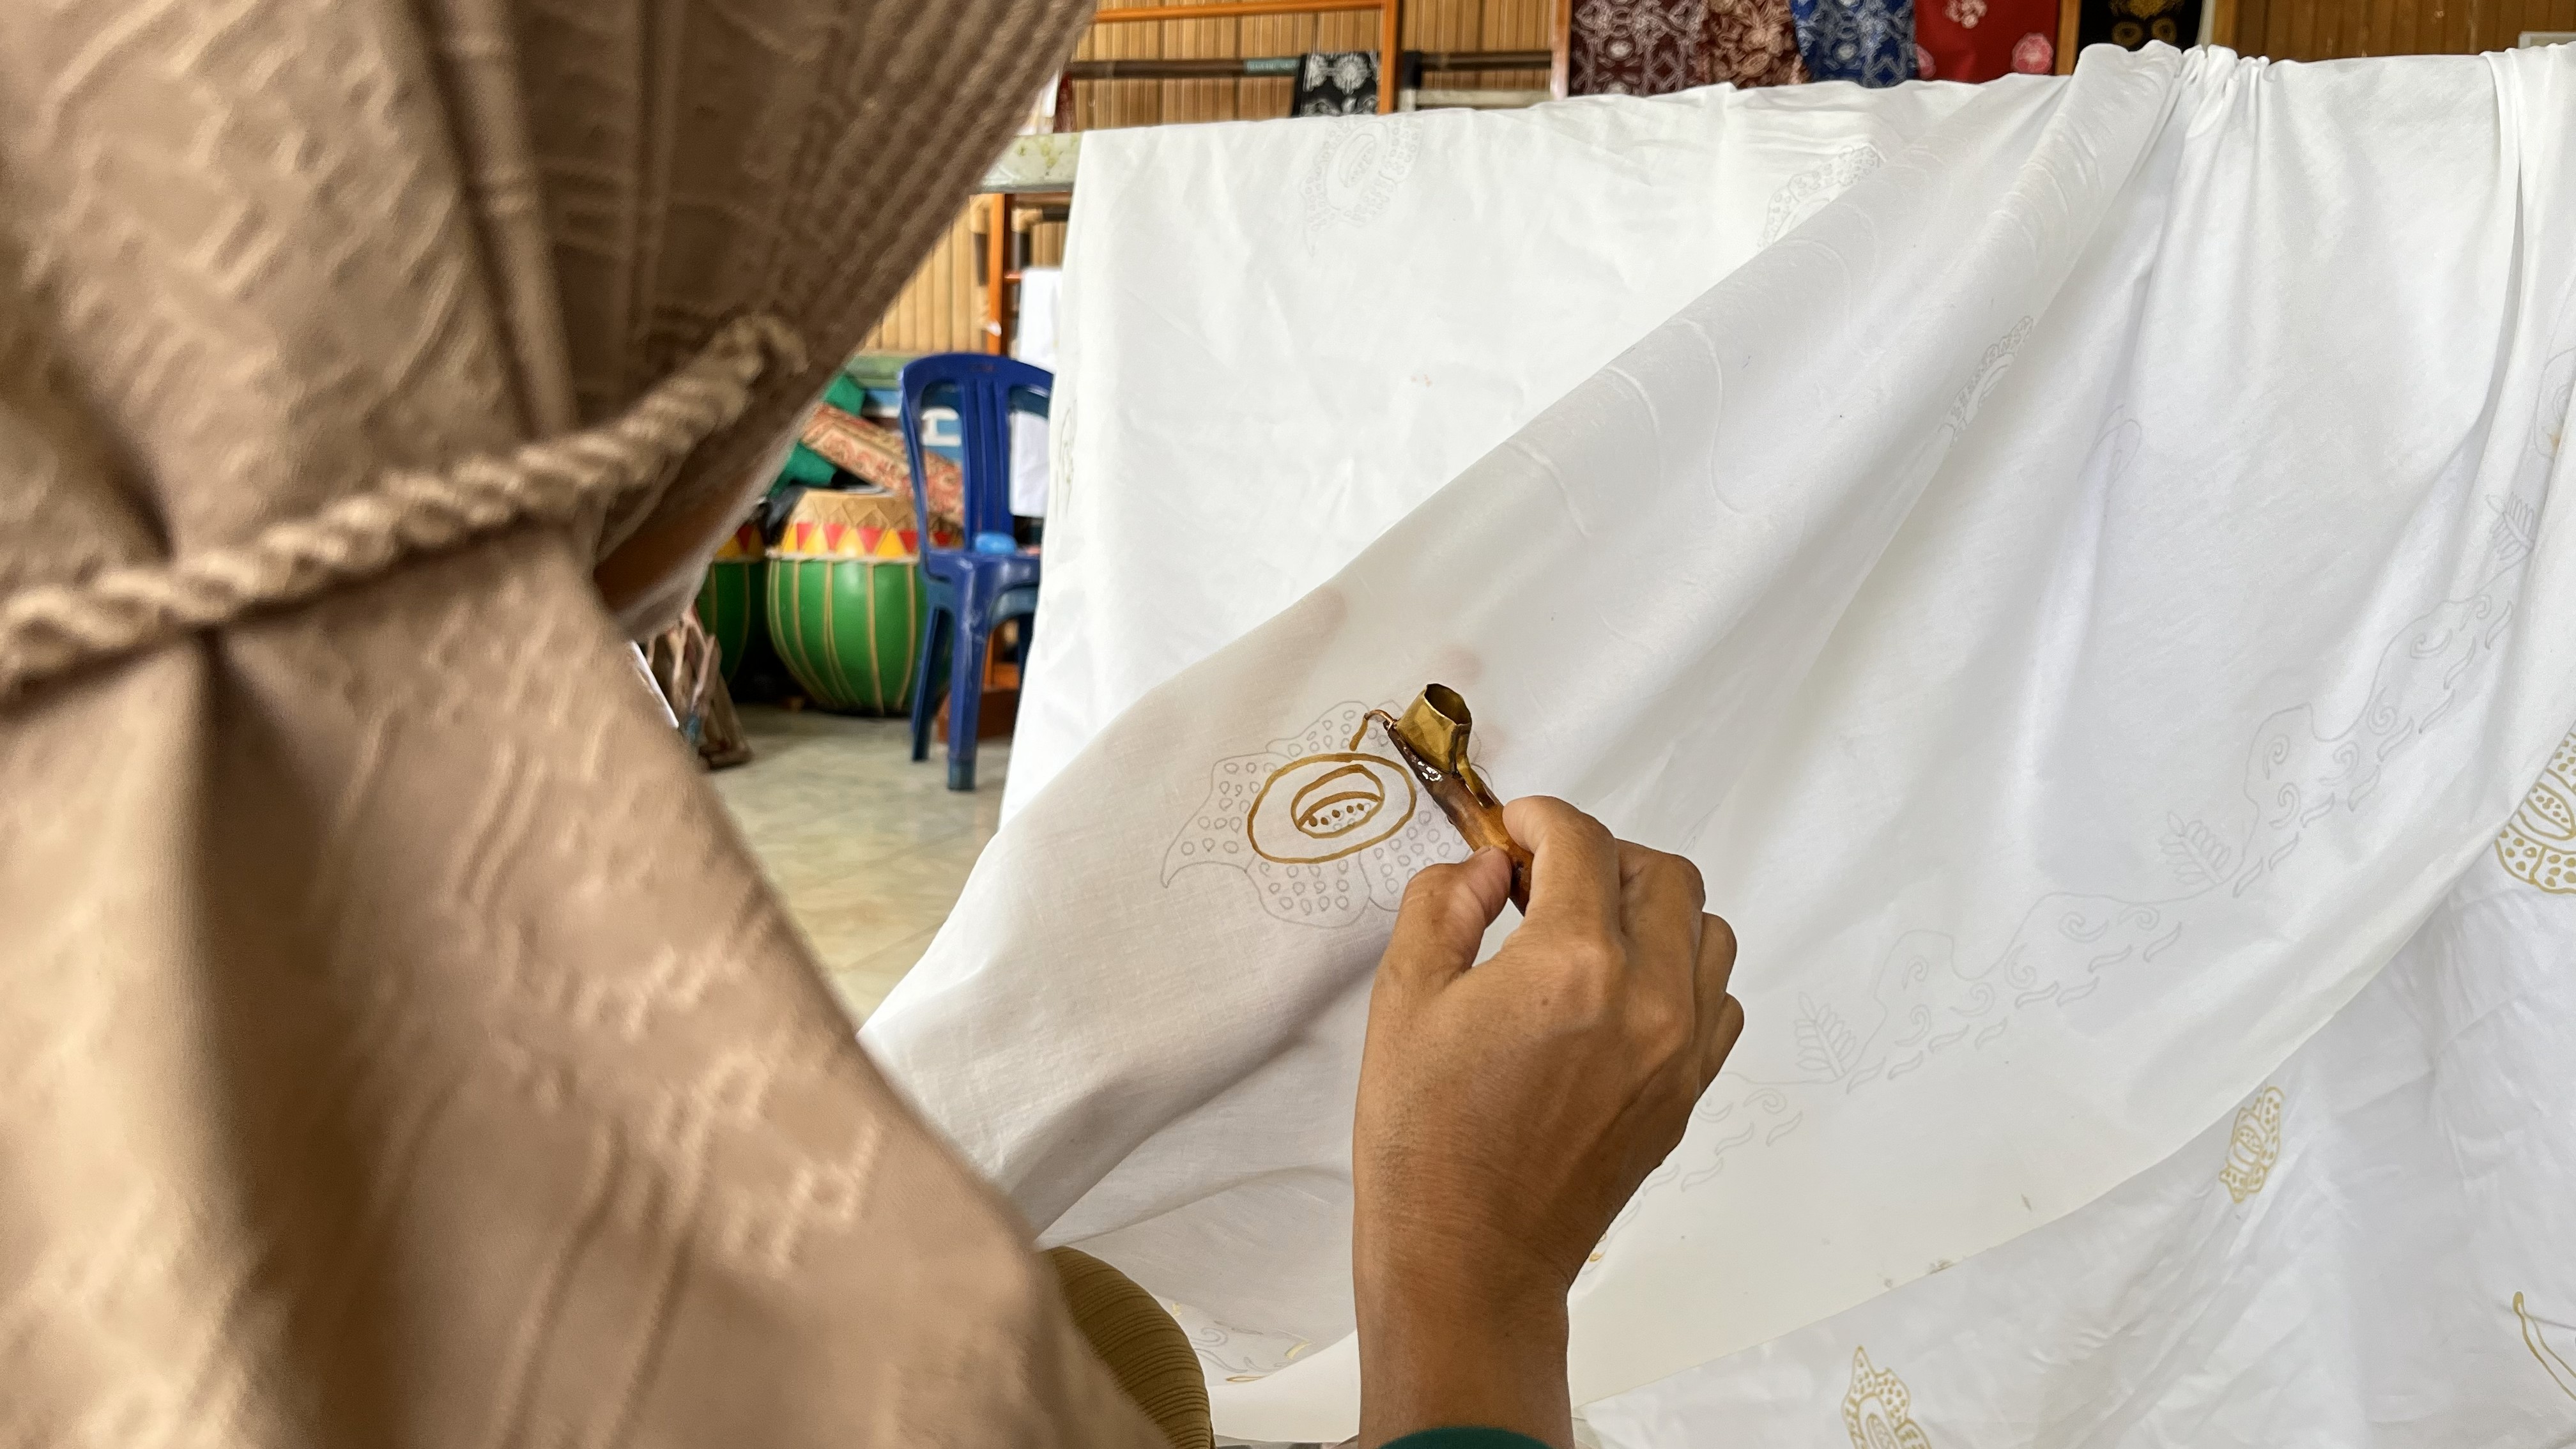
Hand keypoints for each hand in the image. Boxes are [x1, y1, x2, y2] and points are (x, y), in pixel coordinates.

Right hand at [1350, 797, 1742, 1448]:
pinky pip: (1719, 999)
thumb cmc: (1425, 1143)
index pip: (1581, 840)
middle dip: (1600, 856)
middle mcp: (1646, 998)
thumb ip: (1442, 906)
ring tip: (1588, 931)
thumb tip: (1483, 867)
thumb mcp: (1403, 1000)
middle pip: (1662, 873)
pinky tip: (1621, 992)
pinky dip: (1682, 974)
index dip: (1539, 820)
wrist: (1468, 1260)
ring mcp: (1680, 1050)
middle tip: (1542, 878)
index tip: (1510, 833)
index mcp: (1571, 964)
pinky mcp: (1688, 1092)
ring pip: (1707, 930)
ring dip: (1652, 910)